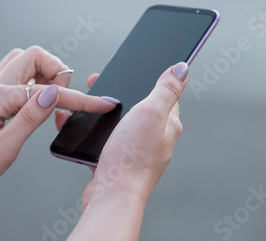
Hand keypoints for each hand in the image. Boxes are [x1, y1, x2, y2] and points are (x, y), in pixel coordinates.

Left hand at [0, 46, 118, 185]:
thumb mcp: (5, 148)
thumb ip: (29, 118)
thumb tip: (52, 93)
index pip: (48, 90)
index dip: (78, 98)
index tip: (100, 104)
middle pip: (34, 55)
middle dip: (57, 70)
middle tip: (64, 97)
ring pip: (24, 60)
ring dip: (44, 72)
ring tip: (51, 98)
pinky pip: (17, 73)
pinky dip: (34, 79)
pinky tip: (36, 101)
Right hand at [66, 62, 188, 240]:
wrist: (111, 196)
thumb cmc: (132, 158)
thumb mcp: (151, 113)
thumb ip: (166, 90)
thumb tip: (182, 68)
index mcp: (167, 125)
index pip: (165, 96)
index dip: (151, 80)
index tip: (137, 70)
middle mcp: (154, 139)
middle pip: (140, 109)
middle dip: (122, 95)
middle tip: (104, 84)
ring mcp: (135, 152)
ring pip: (121, 125)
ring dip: (106, 113)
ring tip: (90, 103)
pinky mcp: (117, 162)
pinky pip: (106, 141)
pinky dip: (94, 132)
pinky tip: (83, 128)